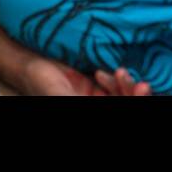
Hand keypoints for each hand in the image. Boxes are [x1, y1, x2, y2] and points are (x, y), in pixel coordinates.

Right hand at [20, 57, 150, 95]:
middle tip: (140, 84)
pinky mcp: (97, 85)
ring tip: (119, 73)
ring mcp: (99, 98)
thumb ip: (77, 100)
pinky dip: (116, 79)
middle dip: (133, 95)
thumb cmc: (42, 83)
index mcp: (88, 109)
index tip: (142, 88)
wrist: (30, 62)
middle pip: (125, 102)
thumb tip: (111, 101)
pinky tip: (103, 72)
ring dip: (125, 85)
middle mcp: (96, 106)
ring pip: (124, 94)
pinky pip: (116, 84)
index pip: (121, 108)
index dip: (135, 101)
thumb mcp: (63, 96)